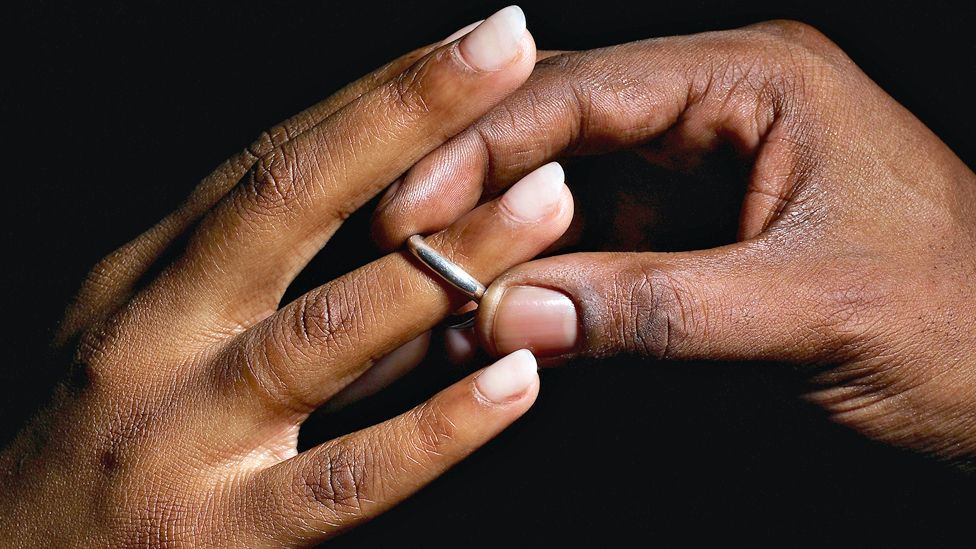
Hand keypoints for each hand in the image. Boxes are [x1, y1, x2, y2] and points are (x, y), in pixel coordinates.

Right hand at [0, 7, 575, 545]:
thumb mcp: (140, 325)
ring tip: (547, 202)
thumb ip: (232, 262)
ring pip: (329, 329)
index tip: (471, 41)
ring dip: (446, 259)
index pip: (275, 157)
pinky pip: (348, 475)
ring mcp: (184, 434)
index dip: (379, 94)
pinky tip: (518, 382)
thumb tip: (354, 186)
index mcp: (151, 273)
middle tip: (506, 48)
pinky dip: (439, 427)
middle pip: (293, 199)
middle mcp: (157, 332)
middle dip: (406, 117)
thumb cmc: (91, 440)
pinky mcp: (221, 536)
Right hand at [372, 21, 975, 463]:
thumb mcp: (809, 312)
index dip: (487, 143)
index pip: (588, 92)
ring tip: (432, 295)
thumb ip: (657, 308)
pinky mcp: (687, 247)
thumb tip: (510, 312)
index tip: (412, 203)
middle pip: (560, 136)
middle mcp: (715, 119)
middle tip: (399, 248)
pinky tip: (492, 321)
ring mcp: (696, 186)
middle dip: (479, 192)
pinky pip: (591, 258)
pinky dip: (541, 292)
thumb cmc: (960, 325)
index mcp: (756, 83)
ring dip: (501, 250)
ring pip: (565, 202)